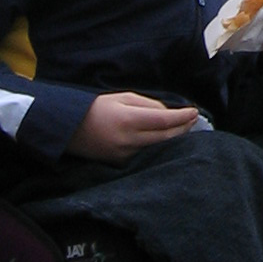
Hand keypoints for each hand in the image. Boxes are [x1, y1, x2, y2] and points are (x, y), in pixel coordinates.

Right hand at [70, 92, 197, 159]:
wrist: (68, 129)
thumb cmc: (95, 108)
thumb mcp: (121, 98)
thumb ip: (147, 104)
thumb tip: (168, 112)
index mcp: (128, 120)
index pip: (164, 121)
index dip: (182, 117)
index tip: (194, 111)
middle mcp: (128, 140)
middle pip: (165, 137)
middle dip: (183, 128)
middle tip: (194, 119)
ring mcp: (125, 155)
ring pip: (158, 147)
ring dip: (173, 138)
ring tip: (185, 127)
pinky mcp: (121, 163)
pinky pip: (146, 154)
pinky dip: (158, 145)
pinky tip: (166, 139)